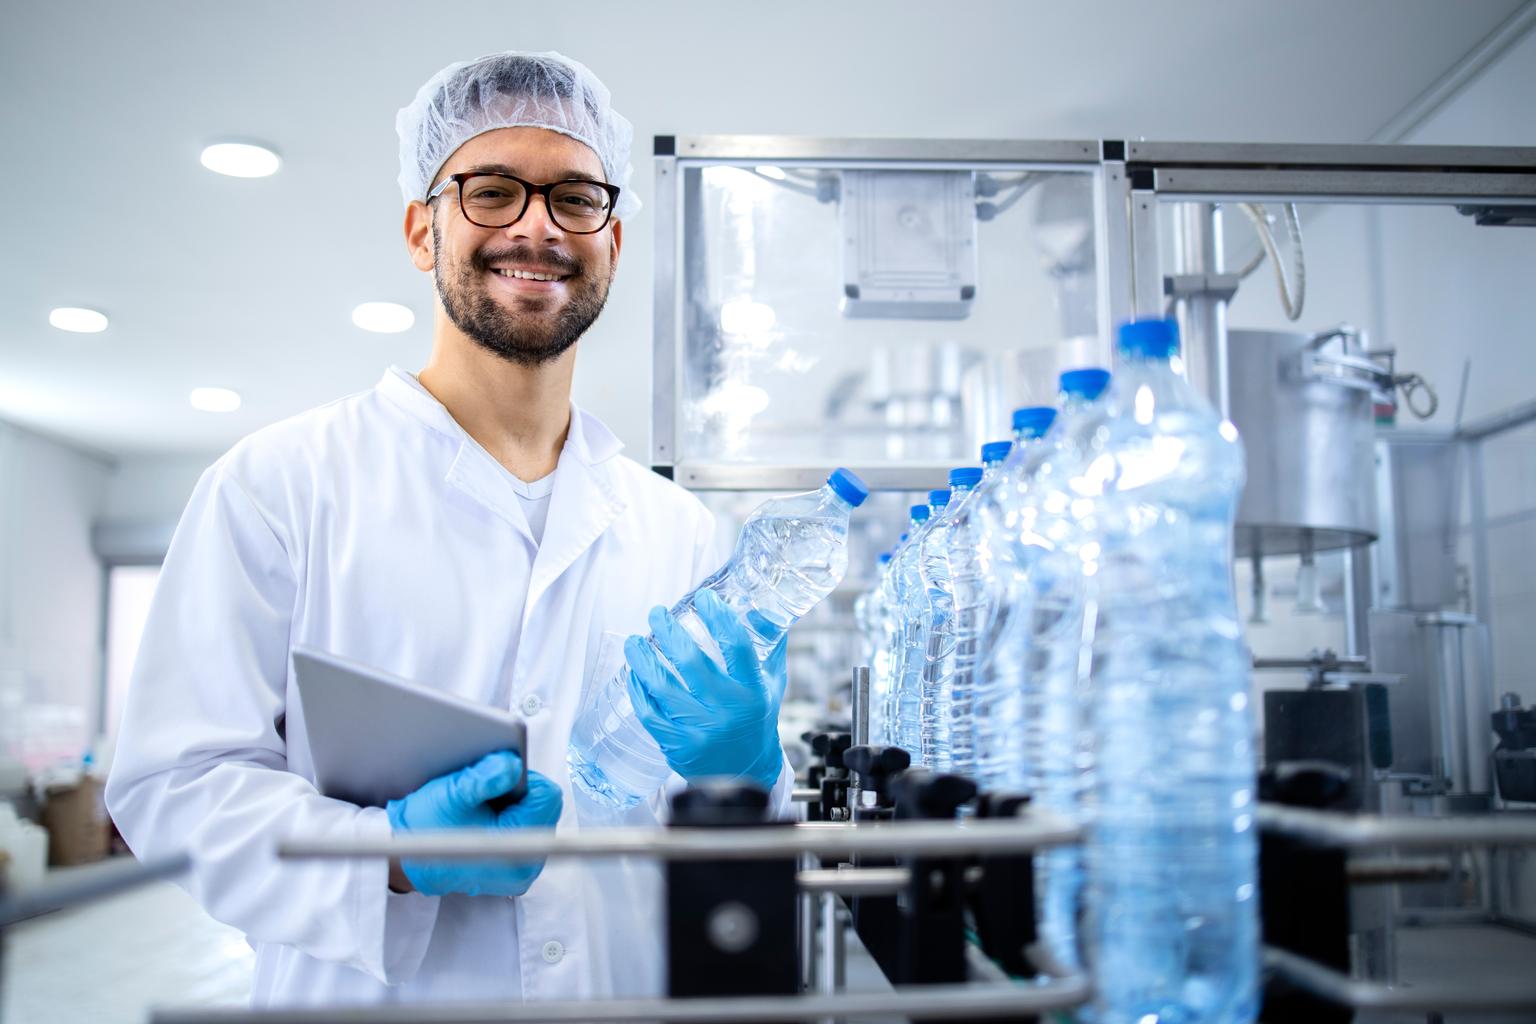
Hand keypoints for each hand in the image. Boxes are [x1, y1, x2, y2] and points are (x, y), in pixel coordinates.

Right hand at [385, 751, 561, 896]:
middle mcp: (525, 866)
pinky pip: (527, 832)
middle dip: (520, 793)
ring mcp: (522, 870)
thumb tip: (512, 764)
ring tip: (485, 808)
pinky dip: (511, 820)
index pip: (546, 796)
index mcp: (514, 849)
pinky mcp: (516, 868)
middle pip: (545, 807)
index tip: (499, 779)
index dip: (524, 780)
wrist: (406, 859)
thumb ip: (485, 778)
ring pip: (537, 818)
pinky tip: (487, 819)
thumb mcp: (453, 794)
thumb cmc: (425, 829)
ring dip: (516, 806)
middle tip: (489, 795)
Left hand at [624, 589, 786, 790]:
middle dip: (669, 632)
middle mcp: (726, 709)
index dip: (718, 617)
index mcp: (752, 691)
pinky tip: (634, 674)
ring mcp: (700, 729)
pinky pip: (649, 712)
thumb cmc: (756, 723)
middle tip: (657, 614)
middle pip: (692, 662)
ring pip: (663, 686)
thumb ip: (769, 648)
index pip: (736, 646)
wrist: (745, 776)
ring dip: (644, 659)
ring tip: (634, 641)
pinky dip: (638, 690)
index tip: (703, 598)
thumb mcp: (772, 686)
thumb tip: (765, 609)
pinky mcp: (677, 745)